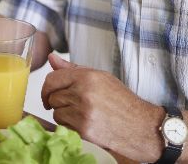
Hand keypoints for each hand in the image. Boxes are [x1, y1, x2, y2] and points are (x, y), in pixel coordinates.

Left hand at [41, 53, 164, 161]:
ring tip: (81, 114)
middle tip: (73, 105)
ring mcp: (83, 112)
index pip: (52, 78)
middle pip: (53, 96)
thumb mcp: (101, 78)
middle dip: (59, 101)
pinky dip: (69, 126)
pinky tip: (84, 123)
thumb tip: (52, 58)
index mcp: (87, 77)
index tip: (48, 94)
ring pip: (56, 112)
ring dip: (64, 115)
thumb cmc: (122, 101)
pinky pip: (63, 125)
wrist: (140, 126)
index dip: (47, 88)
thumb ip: (73, 69)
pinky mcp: (83, 129)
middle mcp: (83, 92)